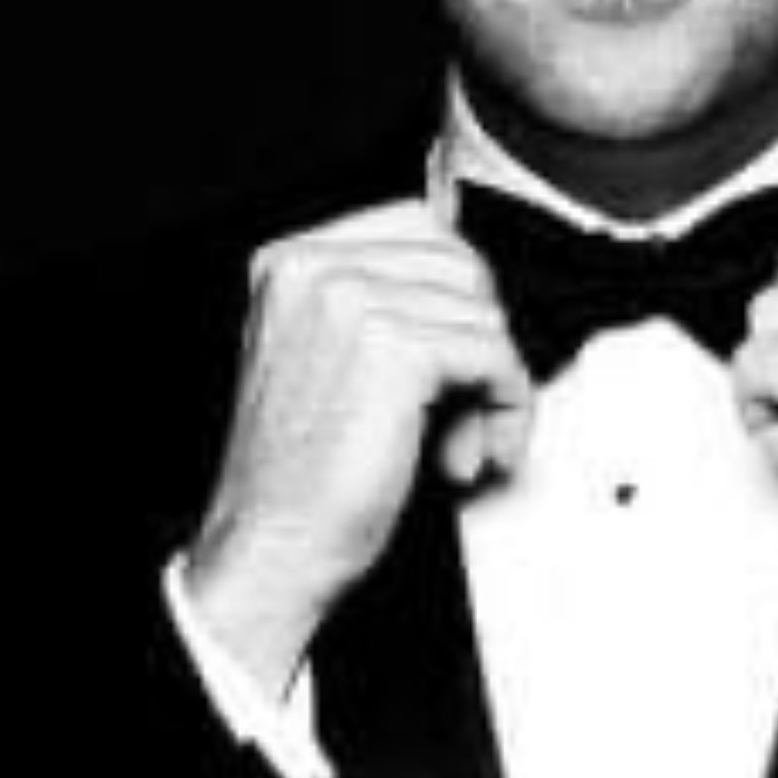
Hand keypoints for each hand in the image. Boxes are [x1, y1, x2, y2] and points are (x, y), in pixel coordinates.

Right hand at [185, 199, 533, 698]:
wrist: (271, 548)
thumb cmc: (300, 477)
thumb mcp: (329, 361)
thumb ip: (386, 312)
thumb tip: (473, 297)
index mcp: (291, 263)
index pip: (420, 229)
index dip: (456, 299)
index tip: (459, 357)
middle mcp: (315, 268)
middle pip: (461, 266)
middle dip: (478, 343)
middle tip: (461, 415)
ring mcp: (352, 300)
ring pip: (485, 313)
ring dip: (492, 388)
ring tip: (457, 444)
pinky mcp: (395, 347)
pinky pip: (496, 354)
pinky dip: (505, 409)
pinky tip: (471, 454)